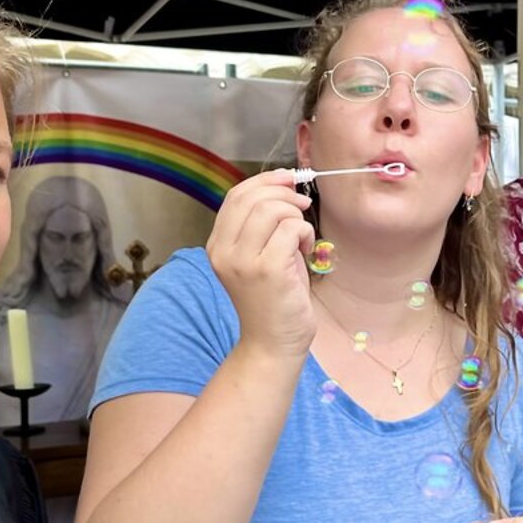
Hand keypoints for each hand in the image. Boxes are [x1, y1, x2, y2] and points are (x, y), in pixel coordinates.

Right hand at [205, 171, 316, 359]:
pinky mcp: (267, 270)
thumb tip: (283, 185)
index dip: (265, 180)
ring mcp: (243, 261)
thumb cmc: (274, 299)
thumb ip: (262, 224)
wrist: (272, 343)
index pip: (235, 196)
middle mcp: (224, 251)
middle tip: (301, 205)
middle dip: (284, 193)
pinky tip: (305, 250)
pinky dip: (304, 232)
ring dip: (295, 215)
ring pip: (272, 209)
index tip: (289, 178)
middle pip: (252, 197)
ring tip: (301, 236)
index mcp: (217, 245)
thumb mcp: (259, 256)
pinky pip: (290, 228)